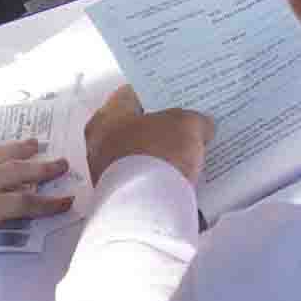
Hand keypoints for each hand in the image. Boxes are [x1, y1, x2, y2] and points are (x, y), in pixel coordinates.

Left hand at [85, 84, 214, 184]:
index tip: (176, 94)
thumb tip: (202, 126)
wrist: (149, 209)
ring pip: (139, 154)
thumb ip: (196, 119)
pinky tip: (182, 175)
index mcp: (107, 117)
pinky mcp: (119, 197)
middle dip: (162, 126)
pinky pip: (143, 179)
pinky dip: (159, 176)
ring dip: (161, 153)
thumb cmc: (159, 155)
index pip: (132, 93)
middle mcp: (98, 143)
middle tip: (187, 122)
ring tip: (190, 150)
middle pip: (135, 126)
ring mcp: (106, 173)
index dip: (158, 91)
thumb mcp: (188, 124)